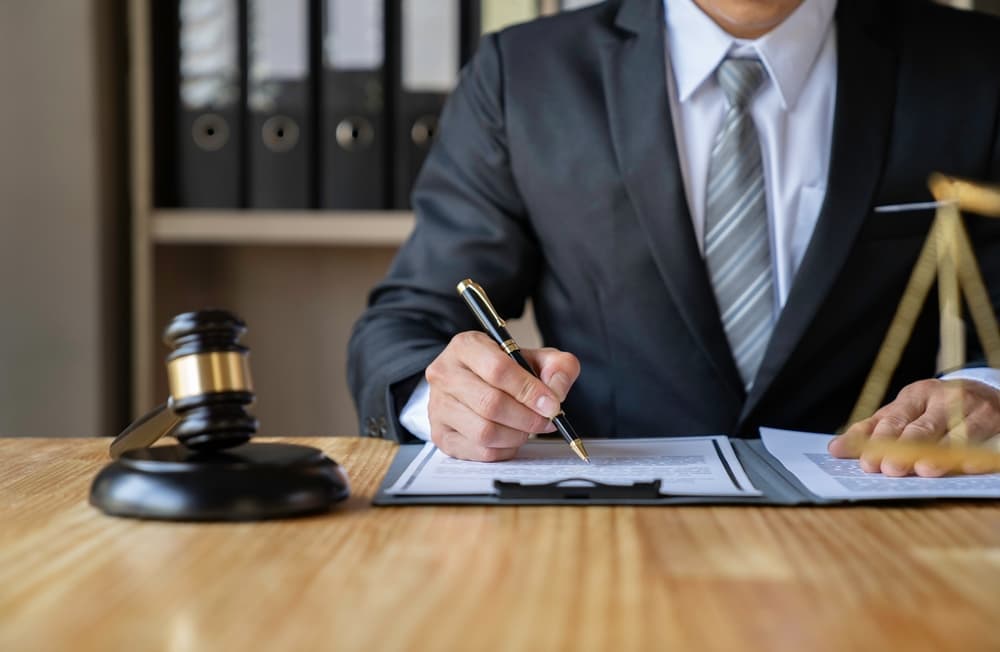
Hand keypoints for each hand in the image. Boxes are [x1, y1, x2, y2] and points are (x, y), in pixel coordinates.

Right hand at [425, 331, 580, 461]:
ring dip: (516, 435)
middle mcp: (445, 373)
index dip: (529, 390)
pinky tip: (512, 438)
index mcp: (466, 346)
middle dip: (527, 417)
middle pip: (490, 403)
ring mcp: (438, 405)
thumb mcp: (535, 358)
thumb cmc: (505, 370)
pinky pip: (479, 451)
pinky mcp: (440, 434)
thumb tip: (555, 394)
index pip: (498, 369)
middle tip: (546, 421)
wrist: (473, 382)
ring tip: (529, 428)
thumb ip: (557, 367)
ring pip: (484, 431)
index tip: (552, 404)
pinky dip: (504, 450)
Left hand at [829, 379, 999, 476]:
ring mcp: (970, 407)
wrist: (985, 392)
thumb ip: (872, 431)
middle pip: (921, 426)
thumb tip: (835, 450)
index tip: (866, 462)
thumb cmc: (936, 410)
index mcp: (914, 395)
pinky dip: (975, 453)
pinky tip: (968, 466)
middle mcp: (942, 398)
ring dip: (939, 453)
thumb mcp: (905, 413)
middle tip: (889, 469)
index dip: (878, 441)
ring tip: (924, 470)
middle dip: (904, 448)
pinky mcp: (993, 417)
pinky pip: (983, 437)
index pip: (892, 419)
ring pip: (953, 432)